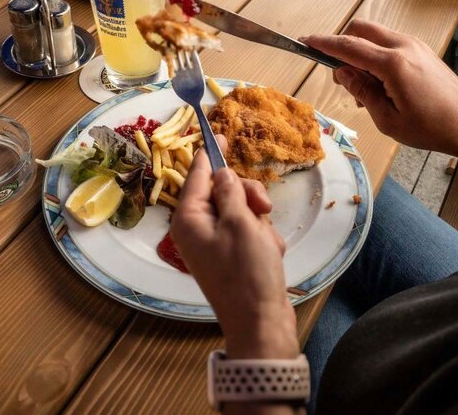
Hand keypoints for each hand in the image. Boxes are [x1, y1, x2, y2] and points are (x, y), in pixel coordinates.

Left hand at [169, 136, 297, 359]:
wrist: (260, 322)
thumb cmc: (247, 272)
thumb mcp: (241, 222)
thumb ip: (231, 192)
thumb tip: (221, 173)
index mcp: (188, 219)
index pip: (198, 175)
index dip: (211, 154)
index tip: (220, 134)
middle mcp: (196, 230)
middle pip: (223, 192)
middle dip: (247, 197)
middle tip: (263, 207)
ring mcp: (213, 245)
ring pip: (240, 211)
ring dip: (258, 221)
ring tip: (267, 242)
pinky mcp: (231, 258)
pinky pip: (248, 233)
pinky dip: (261, 239)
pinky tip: (269, 254)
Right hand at [302, 19, 457, 164]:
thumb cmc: (430, 128)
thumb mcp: (387, 119)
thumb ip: (362, 91)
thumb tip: (342, 73)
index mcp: (393, 64)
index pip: (348, 47)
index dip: (323, 44)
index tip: (304, 40)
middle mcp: (404, 46)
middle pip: (361, 29)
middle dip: (342, 44)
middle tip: (340, 77)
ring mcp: (415, 45)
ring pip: (375, 35)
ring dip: (360, 52)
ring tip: (365, 89)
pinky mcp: (422, 50)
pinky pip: (389, 43)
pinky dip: (376, 55)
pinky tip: (381, 85)